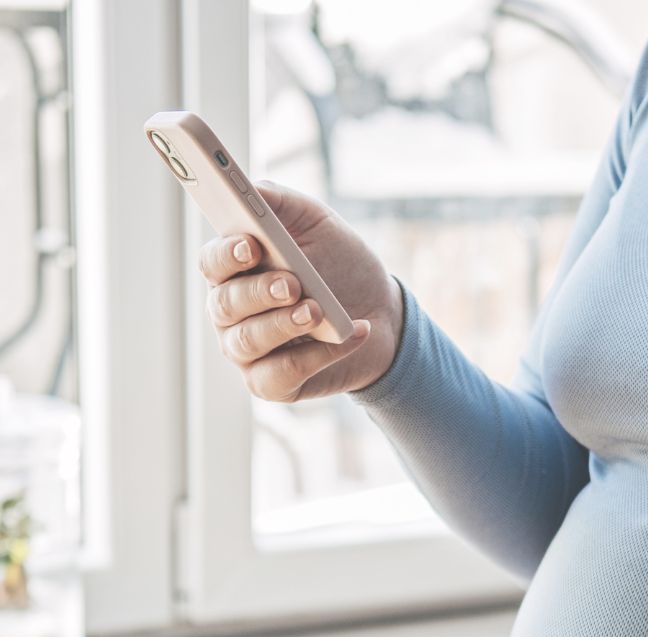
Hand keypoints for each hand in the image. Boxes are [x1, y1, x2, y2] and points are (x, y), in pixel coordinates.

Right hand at [198, 180, 404, 401]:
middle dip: (258, 293)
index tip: (251, 245)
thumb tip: (250, 187)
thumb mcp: (315, 222)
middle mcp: (230, 313)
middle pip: (224, 305)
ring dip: (283, 325)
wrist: (382, 314)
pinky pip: (279, 375)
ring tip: (318, 312)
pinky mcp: (270, 384)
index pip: (211, 263)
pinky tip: (346, 337)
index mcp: (233, 270)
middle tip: (293, 284)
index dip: (226, 255)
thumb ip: (279, 202)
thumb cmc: (339, 265)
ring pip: (247, 341)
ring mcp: (247, 352)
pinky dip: (315, 357)